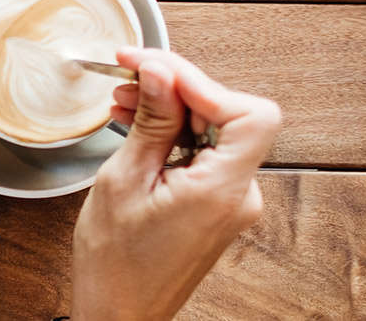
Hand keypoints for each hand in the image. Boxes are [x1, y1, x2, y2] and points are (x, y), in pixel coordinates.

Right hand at [70, 48, 281, 320]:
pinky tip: (137, 125)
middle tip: (129, 72)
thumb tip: (159, 73)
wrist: (119, 313)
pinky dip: (174, 134)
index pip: (249, 114)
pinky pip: (205, 153)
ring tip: (123, 100)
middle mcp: (239, 195)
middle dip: (179, 88)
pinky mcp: (217, 203)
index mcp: (222, 191)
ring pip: (216, 131)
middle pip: (230, 116)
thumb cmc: (116, 265)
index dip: (204, 83)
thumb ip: (150, 122)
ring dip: (172, 109)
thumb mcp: (123, 181)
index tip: (157, 70)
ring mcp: (231, 200)